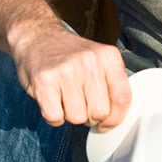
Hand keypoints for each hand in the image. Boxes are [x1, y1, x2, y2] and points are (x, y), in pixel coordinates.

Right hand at [11, 21, 130, 131]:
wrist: (38, 37)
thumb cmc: (70, 55)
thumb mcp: (99, 60)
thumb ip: (112, 85)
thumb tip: (115, 119)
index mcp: (109, 56)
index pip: (122, 98)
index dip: (115, 119)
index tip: (107, 123)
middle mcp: (90, 61)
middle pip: (100, 112)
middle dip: (90, 117)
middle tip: (82, 104)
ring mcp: (67, 70)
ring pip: (77, 118)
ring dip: (70, 115)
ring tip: (65, 98)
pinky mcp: (45, 81)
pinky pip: (55, 117)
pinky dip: (53, 117)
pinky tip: (53, 101)